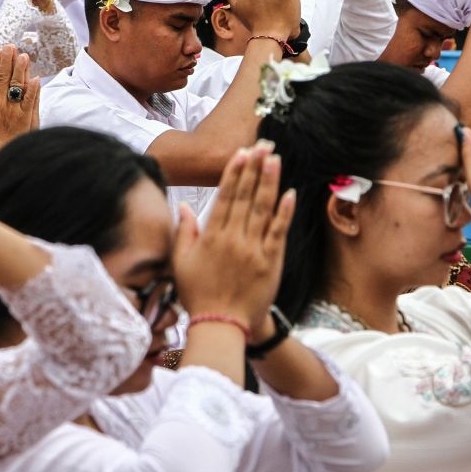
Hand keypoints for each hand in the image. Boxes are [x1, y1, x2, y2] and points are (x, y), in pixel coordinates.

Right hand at [0, 45, 38, 164]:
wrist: (2, 152)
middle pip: (3, 78)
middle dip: (8, 61)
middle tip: (11, 47)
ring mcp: (13, 109)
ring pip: (17, 86)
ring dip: (20, 70)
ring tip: (24, 56)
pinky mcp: (25, 116)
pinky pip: (29, 100)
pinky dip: (33, 89)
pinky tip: (35, 78)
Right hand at [173, 142, 294, 327]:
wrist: (222, 326)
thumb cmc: (198, 295)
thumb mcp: (181, 264)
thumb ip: (183, 232)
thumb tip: (182, 206)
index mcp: (211, 237)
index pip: (225, 197)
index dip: (234, 173)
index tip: (240, 154)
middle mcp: (233, 239)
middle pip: (245, 196)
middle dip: (254, 168)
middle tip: (262, 145)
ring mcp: (253, 250)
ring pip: (263, 209)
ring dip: (269, 181)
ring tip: (274, 159)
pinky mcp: (270, 262)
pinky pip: (278, 232)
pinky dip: (284, 212)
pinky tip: (289, 193)